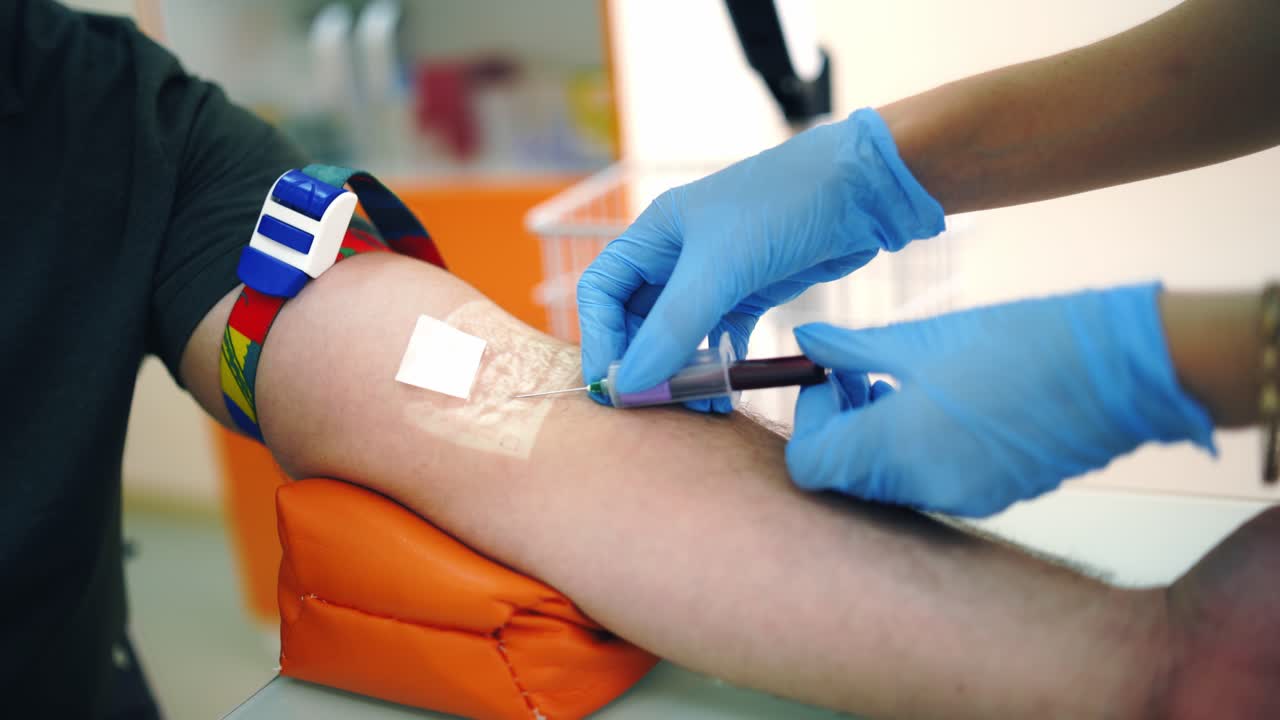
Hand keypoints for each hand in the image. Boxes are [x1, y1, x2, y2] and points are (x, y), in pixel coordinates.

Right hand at [576, 108, 944, 409]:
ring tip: (694, 406)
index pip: (602, 292)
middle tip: (651, 406)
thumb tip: (629, 383)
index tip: (610, 385)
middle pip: (637, 320)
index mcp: (655, 234)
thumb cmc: (784, 203)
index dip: (598, 338)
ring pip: (679, 337)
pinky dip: (717, 369)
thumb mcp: (722, 266)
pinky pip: (719, 342)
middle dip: (641, 364)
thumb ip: (675, 327)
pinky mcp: (750, 295)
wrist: (863, 189)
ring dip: (680, 374)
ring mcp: (715, 277)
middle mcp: (678, 256)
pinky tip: (724, 395)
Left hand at [786, 284, 1215, 516]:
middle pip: (845, 477)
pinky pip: (928, 484)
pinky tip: (940, 406)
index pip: (810, 465)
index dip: (809, 421)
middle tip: (861, 377)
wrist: (1124, 373)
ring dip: (875, 439)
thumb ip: (855, 349)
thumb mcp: (924, 338)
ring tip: (901, 385)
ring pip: (884, 484)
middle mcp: (925, 488)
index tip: (830, 379)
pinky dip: (914, 452)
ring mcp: (962, 500)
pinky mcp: (992, 498)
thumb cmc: (1024, 342)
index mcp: (899, 446)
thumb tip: (807, 343)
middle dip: (839, 428)